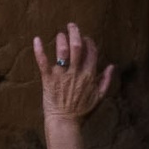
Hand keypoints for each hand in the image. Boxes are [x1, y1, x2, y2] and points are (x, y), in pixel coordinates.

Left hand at [36, 23, 115, 148]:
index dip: (89, 42)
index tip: (85, 38)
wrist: (65, 123)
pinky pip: (43, 62)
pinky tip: (37, 39)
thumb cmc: (82, 111)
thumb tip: (111, 66)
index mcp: (90, 75)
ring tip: (60, 34)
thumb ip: (106, 80)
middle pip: (77, 46)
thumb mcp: (100, 97)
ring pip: (62, 52)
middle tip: (72, 25)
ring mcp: (62, 76)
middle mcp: (76, 72)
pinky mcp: (48, 80)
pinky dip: (39, 50)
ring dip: (61, 40)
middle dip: (75, 33)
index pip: (92, 52)